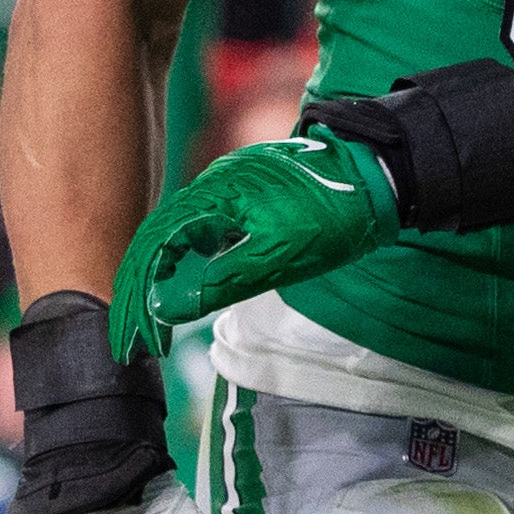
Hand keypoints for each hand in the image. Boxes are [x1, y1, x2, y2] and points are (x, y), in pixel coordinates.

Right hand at [110, 129, 398, 358]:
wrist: (379, 176)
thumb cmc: (334, 217)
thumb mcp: (279, 257)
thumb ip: (221, 281)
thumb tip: (166, 307)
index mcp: (215, 193)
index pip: (155, 245)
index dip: (139, 294)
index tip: (136, 337)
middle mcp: (213, 183)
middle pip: (157, 237)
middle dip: (140, 289)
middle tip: (134, 336)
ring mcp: (228, 185)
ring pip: (176, 231)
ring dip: (160, 275)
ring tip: (150, 320)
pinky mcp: (244, 192)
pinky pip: (200, 225)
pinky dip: (185, 257)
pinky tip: (185, 284)